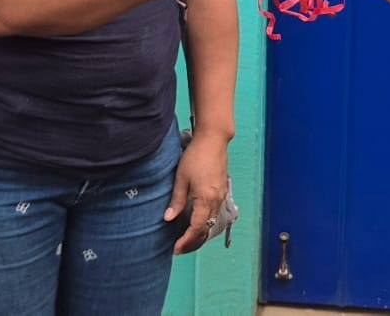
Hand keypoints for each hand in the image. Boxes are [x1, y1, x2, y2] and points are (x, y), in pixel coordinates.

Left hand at [165, 134, 229, 253]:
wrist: (214, 139)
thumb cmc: (196, 156)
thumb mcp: (181, 178)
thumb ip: (176, 201)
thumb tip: (168, 218)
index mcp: (206, 199)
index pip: (197, 228)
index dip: (186, 241)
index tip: (176, 249)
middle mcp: (216, 200)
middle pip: (206, 229)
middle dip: (193, 242)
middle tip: (179, 248)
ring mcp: (221, 196)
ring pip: (211, 222)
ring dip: (199, 233)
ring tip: (185, 239)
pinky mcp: (221, 190)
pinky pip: (214, 213)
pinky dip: (205, 222)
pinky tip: (195, 222)